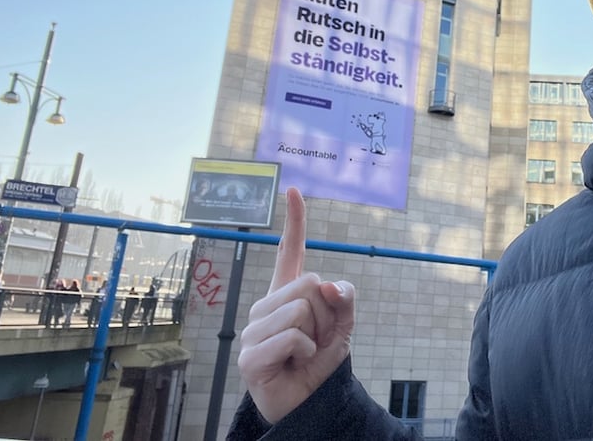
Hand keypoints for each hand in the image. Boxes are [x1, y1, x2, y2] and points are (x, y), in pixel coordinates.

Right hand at [237, 187, 355, 423]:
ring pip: (301, 310)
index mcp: (287, 293)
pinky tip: (294, 364)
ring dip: (316, 336)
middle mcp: (265, 305)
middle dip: (325, 314)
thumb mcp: (343, 326)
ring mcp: (253, 329)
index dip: (294, 221)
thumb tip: (326, 282)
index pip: (290, 252)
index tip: (294, 190)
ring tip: (303, 354)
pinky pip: (293, 338)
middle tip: (315, 339)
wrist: (309, 401)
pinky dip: (307, 352)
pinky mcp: (249, 355)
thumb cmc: (320, 360)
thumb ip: (343, 298)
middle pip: (308, 284)